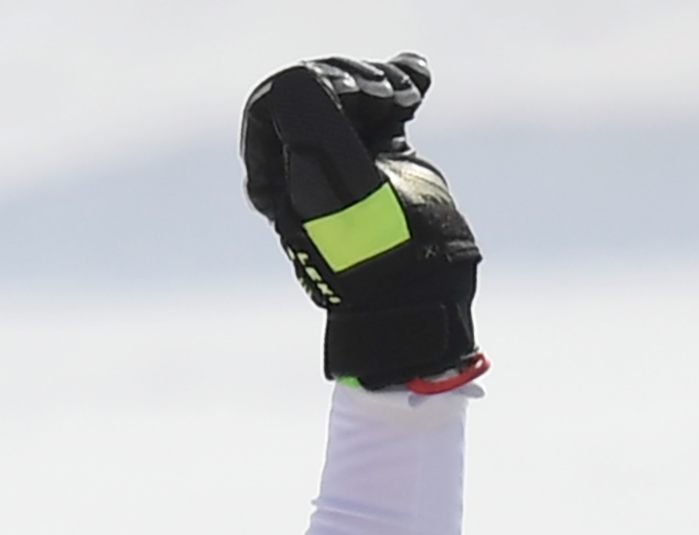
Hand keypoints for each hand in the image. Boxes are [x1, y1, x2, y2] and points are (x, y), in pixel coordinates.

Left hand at [241, 54, 482, 389]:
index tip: (354, 98)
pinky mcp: (383, 163)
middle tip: (385, 97)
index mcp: (277, 179)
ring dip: (381, 81)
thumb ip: (310, 118)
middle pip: (314, 89)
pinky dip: (401, 87)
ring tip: (405, 98)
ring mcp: (344, 165)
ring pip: (351, 93)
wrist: (423, 293)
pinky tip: (417, 87)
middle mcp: (304, 171)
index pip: (275, 100)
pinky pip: (382, 107)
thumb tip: (305, 77)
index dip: (315, 83)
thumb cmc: (374, 251)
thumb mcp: (332, 179)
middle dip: (353, 79)